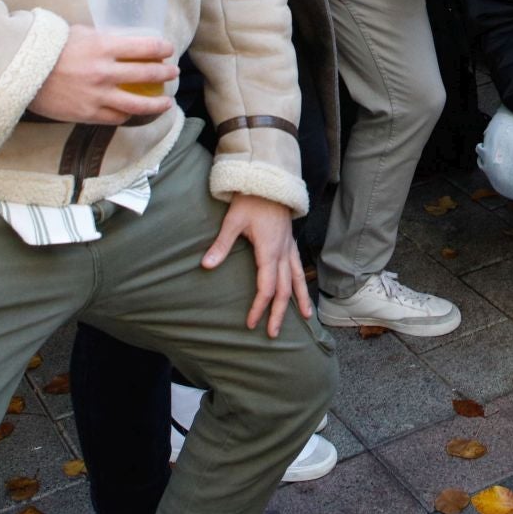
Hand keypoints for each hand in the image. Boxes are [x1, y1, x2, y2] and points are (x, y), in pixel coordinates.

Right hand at [27, 25, 175, 124]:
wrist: (22, 74)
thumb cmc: (49, 49)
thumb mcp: (78, 33)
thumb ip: (101, 37)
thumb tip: (120, 39)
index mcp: (104, 47)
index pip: (145, 47)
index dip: (162, 48)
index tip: (168, 49)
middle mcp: (105, 72)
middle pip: (147, 74)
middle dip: (165, 73)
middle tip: (173, 73)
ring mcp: (98, 96)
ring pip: (138, 103)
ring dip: (157, 103)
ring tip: (166, 102)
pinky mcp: (88, 114)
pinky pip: (116, 117)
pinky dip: (128, 115)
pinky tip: (134, 113)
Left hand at [201, 193, 312, 336]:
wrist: (270, 180)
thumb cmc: (251, 200)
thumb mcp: (233, 221)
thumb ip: (221, 245)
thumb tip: (206, 265)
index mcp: (269, 250)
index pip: (266, 287)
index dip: (259, 307)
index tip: (250, 323)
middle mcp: (283, 252)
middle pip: (284, 289)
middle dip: (280, 313)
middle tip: (274, 333)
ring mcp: (289, 247)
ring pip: (297, 279)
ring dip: (300, 300)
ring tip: (307, 318)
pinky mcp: (290, 242)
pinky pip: (298, 267)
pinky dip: (302, 282)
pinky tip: (303, 290)